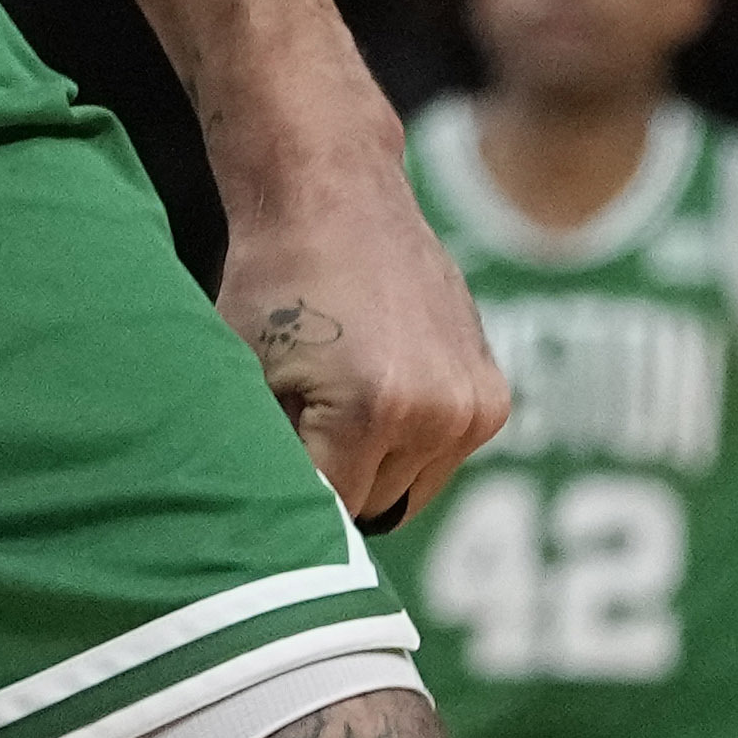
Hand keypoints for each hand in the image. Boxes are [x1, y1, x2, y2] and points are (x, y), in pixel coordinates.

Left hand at [218, 165, 504, 529]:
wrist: (335, 196)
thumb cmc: (272, 283)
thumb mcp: (245, 377)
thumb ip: (266, 462)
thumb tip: (265, 541)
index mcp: (370, 410)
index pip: (328, 517)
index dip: (289, 504)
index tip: (265, 492)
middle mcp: (437, 413)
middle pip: (372, 509)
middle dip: (331, 480)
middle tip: (297, 422)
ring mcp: (474, 405)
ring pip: (408, 491)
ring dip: (372, 467)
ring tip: (336, 399)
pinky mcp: (492, 396)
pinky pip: (439, 460)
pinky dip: (406, 442)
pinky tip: (373, 385)